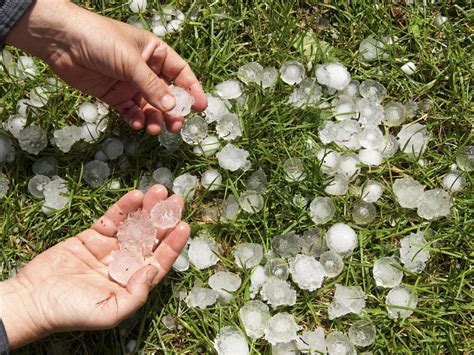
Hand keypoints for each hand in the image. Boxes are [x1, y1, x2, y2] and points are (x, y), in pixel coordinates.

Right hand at [0, 185, 188, 348]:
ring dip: (147, 209)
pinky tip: (136, 196)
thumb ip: (136, 294)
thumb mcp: (109, 312)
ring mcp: (109, 248)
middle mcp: (125, 264)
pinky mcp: (92, 236)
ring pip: (133, 225)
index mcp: (132, 282)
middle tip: (176, 201)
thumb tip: (153, 269)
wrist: (33, 301)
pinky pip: (112, 219)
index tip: (184, 225)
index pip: (159, 260)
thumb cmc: (71, 313)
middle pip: (150, 238)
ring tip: (160, 191)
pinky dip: (123, 208)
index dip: (173, 244)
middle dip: (164, 220)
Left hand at [6, 0, 206, 134]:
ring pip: (149, 106)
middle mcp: (145, 69)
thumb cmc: (100, 40)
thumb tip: (172, 108)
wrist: (61, 41)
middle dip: (172, 111)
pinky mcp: (114, 96)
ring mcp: (129, 84)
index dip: (192, 89)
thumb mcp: (131, 62)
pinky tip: (138, 124)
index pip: (180, 72)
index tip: (201, 107)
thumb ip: (152, 86)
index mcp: (154, 52)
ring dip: (155, 119)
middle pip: (166, 94)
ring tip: (155, 129)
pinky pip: (130, 112)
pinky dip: (136, 119)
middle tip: (176, 126)